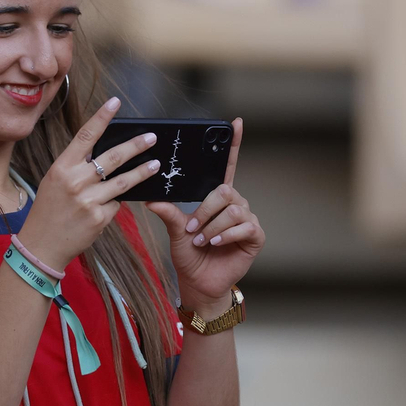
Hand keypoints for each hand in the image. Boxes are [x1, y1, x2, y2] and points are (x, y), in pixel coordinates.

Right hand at [16, 97, 160, 271]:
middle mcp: (75, 181)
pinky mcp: (99, 218)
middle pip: (113, 157)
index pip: (85, 136)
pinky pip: (116, 205)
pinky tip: (106, 207)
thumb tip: (105, 154)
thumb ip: (77, 167)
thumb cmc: (49, 210)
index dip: (102, 117)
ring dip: (142, 172)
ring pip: (123, 181)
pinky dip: (115, 203)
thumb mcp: (55, 181)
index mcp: (61, 167)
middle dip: (136, 146)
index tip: (115, 103)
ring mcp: (88, 200)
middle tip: (151, 138)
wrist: (41, 245)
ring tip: (155, 165)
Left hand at [147, 118, 263, 314]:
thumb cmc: (188, 255)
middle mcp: (234, 204)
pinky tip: (214, 243)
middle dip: (206, 209)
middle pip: (225, 191)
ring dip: (212, 226)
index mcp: (216, 198)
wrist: (198, 283)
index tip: (235, 122)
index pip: (227, 166)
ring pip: (232, 209)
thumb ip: (168, 213)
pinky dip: (225, 235)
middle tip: (192, 227)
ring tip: (201, 240)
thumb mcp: (175, 231)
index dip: (232, 144)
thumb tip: (150, 199)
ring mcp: (246, 219)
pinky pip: (243, 226)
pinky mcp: (255, 236)